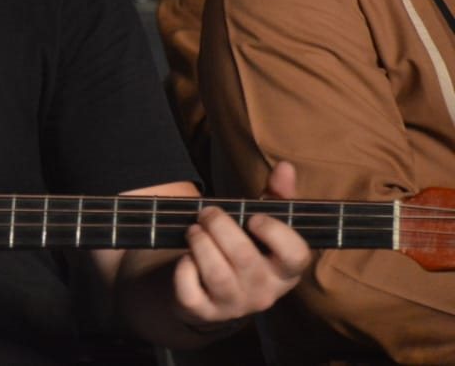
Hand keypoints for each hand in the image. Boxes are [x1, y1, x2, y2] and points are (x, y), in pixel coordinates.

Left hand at [172, 162, 309, 328]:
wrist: (210, 292)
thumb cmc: (243, 248)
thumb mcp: (261, 225)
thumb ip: (275, 197)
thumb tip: (285, 167)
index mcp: (286, 270)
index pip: (296, 256)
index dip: (275, 233)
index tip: (253, 217)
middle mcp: (265, 292)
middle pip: (244, 257)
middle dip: (219, 226)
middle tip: (207, 213)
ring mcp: (234, 306)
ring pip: (216, 274)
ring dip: (200, 242)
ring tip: (194, 230)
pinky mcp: (203, 312)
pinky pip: (189, 291)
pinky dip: (183, 268)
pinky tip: (185, 257)